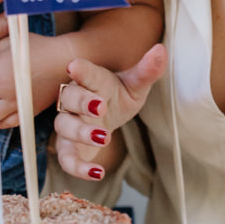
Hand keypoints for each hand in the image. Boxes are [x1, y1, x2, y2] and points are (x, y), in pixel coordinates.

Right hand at [53, 44, 165, 179]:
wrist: (106, 115)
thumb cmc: (117, 95)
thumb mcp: (135, 85)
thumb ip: (146, 70)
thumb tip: (160, 50)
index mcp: (90, 80)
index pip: (83, 72)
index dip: (79, 70)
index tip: (74, 66)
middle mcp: (74, 100)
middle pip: (69, 97)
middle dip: (81, 101)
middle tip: (100, 106)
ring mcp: (69, 123)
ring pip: (64, 125)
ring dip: (80, 132)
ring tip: (104, 137)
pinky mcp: (69, 147)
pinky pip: (66, 158)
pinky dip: (78, 168)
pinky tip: (97, 173)